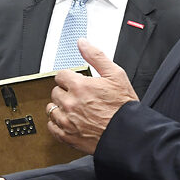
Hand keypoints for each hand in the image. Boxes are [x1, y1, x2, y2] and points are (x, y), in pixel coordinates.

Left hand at [46, 39, 137, 154]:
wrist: (128, 134)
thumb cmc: (124, 107)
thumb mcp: (116, 75)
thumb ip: (96, 56)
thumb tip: (83, 43)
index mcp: (79, 86)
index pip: (61, 75)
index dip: (70, 78)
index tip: (76, 83)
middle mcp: (70, 103)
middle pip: (56, 91)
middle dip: (66, 92)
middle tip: (79, 96)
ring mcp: (67, 121)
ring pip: (51, 109)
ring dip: (60, 107)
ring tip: (74, 109)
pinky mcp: (67, 136)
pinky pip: (52, 127)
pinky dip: (57, 124)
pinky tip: (68, 121)